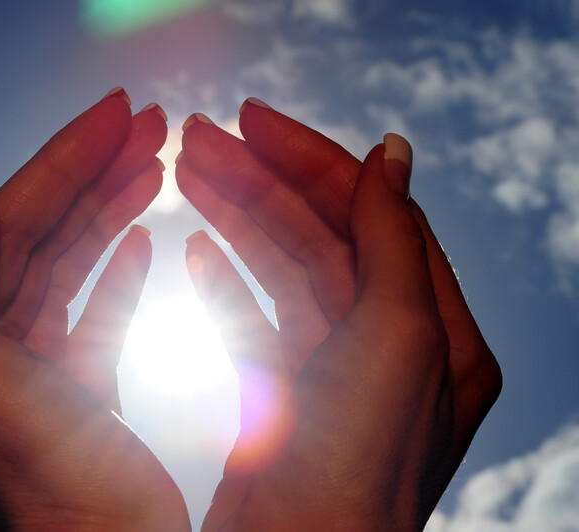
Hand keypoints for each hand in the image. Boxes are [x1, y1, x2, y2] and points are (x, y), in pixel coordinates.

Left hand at [0, 90, 189, 530]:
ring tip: (154, 161)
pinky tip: (144, 239)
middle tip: (146, 123)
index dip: (59, 163)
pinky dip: (116, 271)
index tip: (114, 113)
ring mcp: (29, 373)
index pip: (2, 229)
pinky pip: (92, 313)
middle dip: (92, 173)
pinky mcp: (75, 393)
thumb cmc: (50, 496)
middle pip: (37, 238)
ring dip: (110, 211)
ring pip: (68, 268)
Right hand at [179, 104, 501, 529]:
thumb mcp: (398, 339)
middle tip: (197, 136)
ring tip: (186, 172)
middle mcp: (392, 348)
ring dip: (236, 220)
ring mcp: (336, 371)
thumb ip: (392, 239)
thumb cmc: (357, 472)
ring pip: (284, 273)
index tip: (251, 119)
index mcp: (438, 333)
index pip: (374, 216)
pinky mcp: (287, 397)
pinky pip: (257, 322)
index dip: (313, 160)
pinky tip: (194, 251)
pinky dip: (226, 284)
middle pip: (322, 237)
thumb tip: (391, 153)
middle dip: (259, 181)